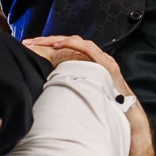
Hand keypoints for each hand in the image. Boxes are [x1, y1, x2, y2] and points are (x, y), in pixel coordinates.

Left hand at [24, 35, 155, 155]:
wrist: (126, 116)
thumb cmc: (104, 108)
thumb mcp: (81, 95)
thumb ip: (69, 87)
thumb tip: (47, 92)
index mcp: (89, 64)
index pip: (67, 49)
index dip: (48, 46)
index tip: (31, 47)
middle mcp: (96, 58)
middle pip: (69, 42)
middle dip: (47, 40)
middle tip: (28, 41)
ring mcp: (102, 59)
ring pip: (76, 41)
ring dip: (56, 40)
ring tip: (39, 42)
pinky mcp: (106, 63)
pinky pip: (87, 48)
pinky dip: (71, 44)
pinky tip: (57, 46)